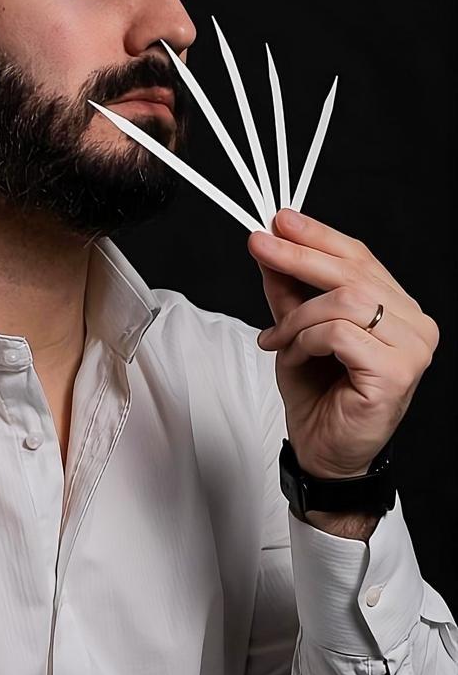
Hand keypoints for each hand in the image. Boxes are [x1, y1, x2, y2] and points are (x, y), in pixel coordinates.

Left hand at [247, 209, 438, 478]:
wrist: (323, 453)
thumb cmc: (318, 396)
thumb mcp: (295, 331)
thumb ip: (288, 290)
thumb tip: (271, 244)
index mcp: (397, 308)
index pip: (360, 257)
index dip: (319, 235)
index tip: (278, 221)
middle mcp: (414, 324)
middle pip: (353, 272)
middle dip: (299, 255)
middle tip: (261, 244)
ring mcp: (412, 348)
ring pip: (346, 300)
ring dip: (298, 317)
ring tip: (276, 339)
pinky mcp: (397, 372)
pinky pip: (340, 334)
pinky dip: (306, 341)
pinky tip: (293, 357)